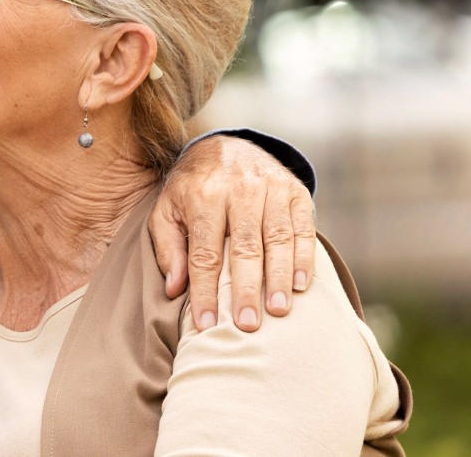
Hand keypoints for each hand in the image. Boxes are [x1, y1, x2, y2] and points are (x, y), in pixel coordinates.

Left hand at [149, 135, 315, 332]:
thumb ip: (168, 248)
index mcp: (203, 196)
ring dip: (279, 277)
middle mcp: (239, 190)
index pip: (204, 253)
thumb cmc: (191, 189)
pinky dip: (303, 258)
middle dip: (246, 289)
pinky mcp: (295, 191)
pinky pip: (303, 228)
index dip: (205, 290)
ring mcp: (271, 189)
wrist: (226, 146)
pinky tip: (301, 285)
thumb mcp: (167, 210)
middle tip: (247, 325)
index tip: (206, 323)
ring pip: (277, 239)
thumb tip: (174, 289)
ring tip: (279, 310)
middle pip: (244, 248)